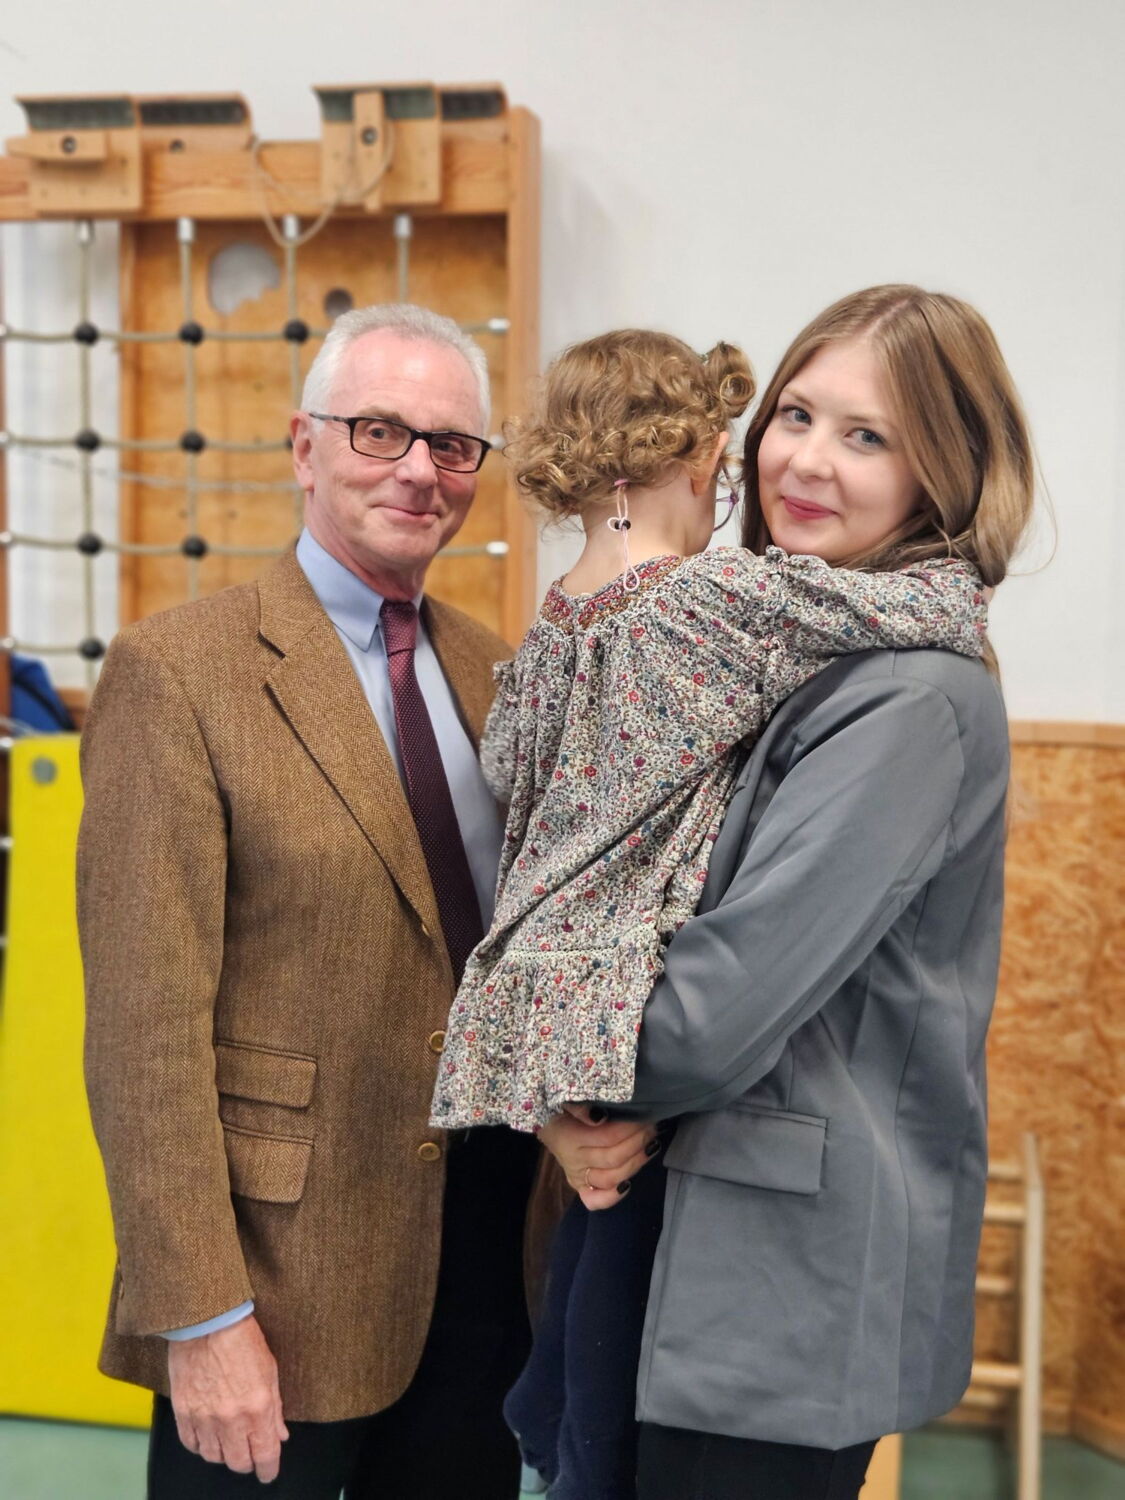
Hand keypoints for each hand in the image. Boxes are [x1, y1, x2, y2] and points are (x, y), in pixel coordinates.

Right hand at [168, 1314, 288, 1482]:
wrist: (207, 1321)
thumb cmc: (242, 1340)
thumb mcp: (270, 1371)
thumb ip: (276, 1408)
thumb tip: (279, 1435)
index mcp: (258, 1408)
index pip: (265, 1455)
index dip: (268, 1469)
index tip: (268, 1472)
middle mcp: (231, 1419)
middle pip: (239, 1462)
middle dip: (247, 1462)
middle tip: (249, 1453)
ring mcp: (205, 1418)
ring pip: (214, 1457)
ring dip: (223, 1454)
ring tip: (229, 1442)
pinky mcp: (183, 1412)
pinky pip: (191, 1444)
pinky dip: (200, 1445)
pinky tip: (207, 1435)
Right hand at [539, 1108, 658, 1210]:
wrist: (546, 1123)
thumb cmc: (561, 1108)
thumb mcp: (567, 1098)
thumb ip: (580, 1106)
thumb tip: (599, 1117)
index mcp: (570, 1137)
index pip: (607, 1137)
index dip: (629, 1129)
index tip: (644, 1117)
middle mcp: (574, 1161)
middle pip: (613, 1158)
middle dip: (638, 1142)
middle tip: (652, 1127)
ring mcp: (577, 1177)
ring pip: (611, 1178)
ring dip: (635, 1163)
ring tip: (651, 1145)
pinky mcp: (580, 1188)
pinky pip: (595, 1201)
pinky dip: (612, 1197)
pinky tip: (628, 1184)